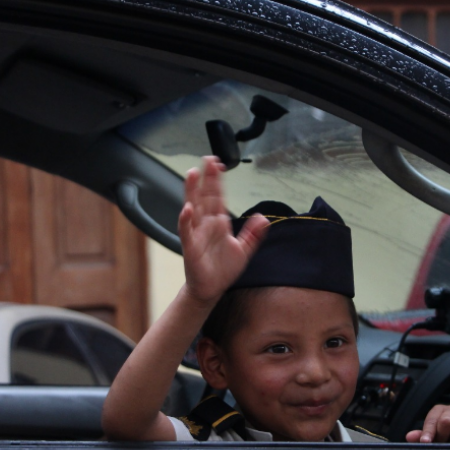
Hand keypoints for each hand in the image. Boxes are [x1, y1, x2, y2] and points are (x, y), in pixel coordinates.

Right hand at [179, 156, 268, 303]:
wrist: (211, 289)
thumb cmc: (222, 269)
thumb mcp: (244, 250)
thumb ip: (253, 234)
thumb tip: (263, 218)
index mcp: (219, 223)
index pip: (219, 197)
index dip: (218, 181)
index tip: (219, 164)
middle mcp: (206, 225)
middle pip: (205, 197)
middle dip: (206, 178)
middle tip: (207, 159)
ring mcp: (197, 234)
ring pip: (193, 208)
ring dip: (192, 191)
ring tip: (192, 174)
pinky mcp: (190, 247)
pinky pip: (187, 231)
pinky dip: (186, 220)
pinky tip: (186, 209)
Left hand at [406, 404, 449, 442]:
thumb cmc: (448, 438)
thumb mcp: (433, 437)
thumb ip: (421, 436)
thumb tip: (409, 437)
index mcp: (439, 411)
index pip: (432, 419)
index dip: (428, 432)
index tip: (426, 442)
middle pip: (446, 421)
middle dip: (443, 437)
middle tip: (443, 444)